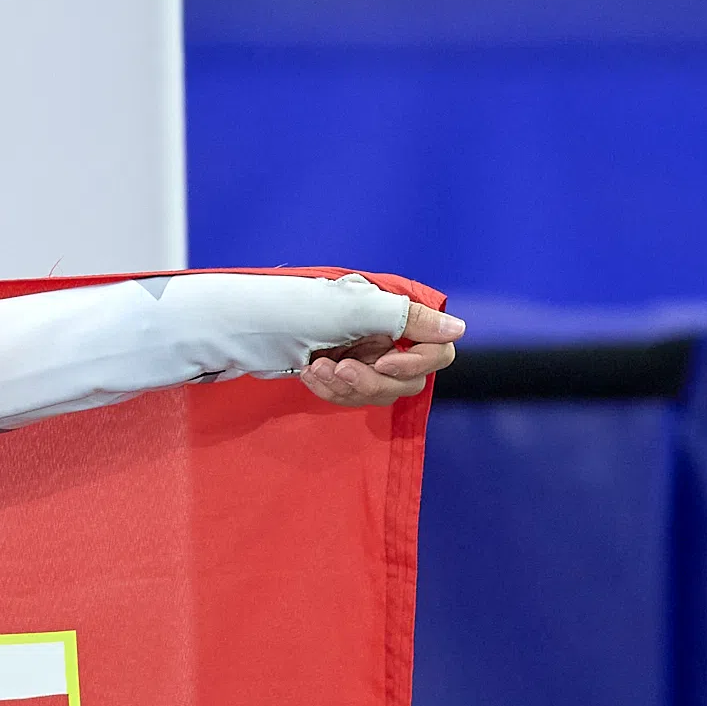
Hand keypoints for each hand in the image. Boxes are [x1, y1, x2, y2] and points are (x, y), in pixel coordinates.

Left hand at [304, 302, 459, 406]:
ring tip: (315, 368)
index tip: (384, 364)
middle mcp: (387, 338)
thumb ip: (410, 318)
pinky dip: (330, 389)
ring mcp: (364, 358)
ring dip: (346, 387)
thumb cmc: (301, 308)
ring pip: (378, 393)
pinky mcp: (340, 375)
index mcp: (397, 316)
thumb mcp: (357, 308)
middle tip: (340, 369)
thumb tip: (459, 330)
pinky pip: (350, 397)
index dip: (417, 364)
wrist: (248, 326)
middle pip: (408, 381)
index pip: (437, 350)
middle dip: (372, 382)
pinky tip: (308, 373)